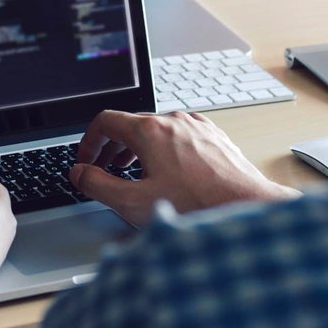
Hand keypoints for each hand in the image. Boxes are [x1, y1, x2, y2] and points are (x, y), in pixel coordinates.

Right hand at [71, 110, 299, 225]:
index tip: (86, 160)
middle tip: (104, 170)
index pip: (105, 121)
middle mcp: (173, 120)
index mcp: (149, 130)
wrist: (247, 207)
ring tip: (133, 174)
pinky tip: (168, 174)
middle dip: (111, 148)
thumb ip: (98, 185)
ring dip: (137, 150)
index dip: (88, 141)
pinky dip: (163, 150)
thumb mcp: (133, 202)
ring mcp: (196, 126)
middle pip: (130, 124)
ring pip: (156, 130)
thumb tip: (80, 173)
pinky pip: (179, 136)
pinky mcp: (213, 137)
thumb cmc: (197, 206)